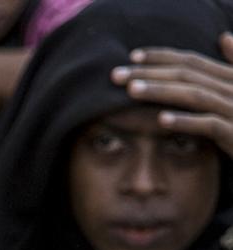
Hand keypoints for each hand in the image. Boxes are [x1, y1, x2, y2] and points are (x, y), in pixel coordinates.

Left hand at [115, 35, 232, 156]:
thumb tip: (225, 37)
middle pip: (188, 75)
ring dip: (161, 92)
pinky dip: (186, 121)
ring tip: (131, 91)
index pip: (193, 62)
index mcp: (232, 78)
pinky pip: (210, 125)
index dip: (163, 57)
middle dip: (150, 73)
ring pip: (196, 95)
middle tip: (116, 75)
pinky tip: (161, 120)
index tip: (132, 56)